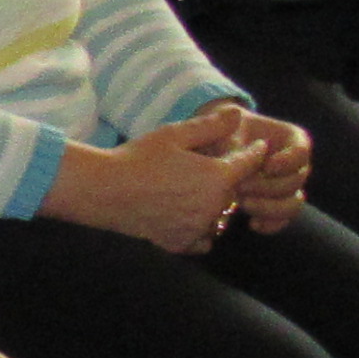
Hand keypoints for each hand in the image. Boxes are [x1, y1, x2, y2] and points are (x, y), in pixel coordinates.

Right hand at [44, 117, 258, 254]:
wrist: (103, 191)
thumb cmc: (137, 158)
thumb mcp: (173, 134)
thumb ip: (211, 126)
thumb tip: (238, 113)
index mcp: (217, 177)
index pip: (249, 164)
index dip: (253, 153)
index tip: (255, 147)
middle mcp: (214, 206)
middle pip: (236, 192)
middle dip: (230, 179)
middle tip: (211, 167)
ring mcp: (198, 228)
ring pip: (221, 217)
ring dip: (215, 206)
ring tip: (193, 192)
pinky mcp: (180, 244)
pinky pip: (204, 240)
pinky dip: (200, 230)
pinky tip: (184, 216)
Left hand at [218, 109, 313, 229]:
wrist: (212, 149)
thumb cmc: (222, 132)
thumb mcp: (224, 127)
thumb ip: (231, 130)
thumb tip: (233, 116)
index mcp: (290, 140)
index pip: (302, 151)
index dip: (288, 161)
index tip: (268, 165)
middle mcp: (294, 165)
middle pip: (297, 180)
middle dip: (270, 186)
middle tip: (241, 186)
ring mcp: (286, 187)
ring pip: (293, 203)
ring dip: (271, 208)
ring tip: (244, 204)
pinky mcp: (274, 206)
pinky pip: (282, 220)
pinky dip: (271, 225)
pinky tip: (252, 224)